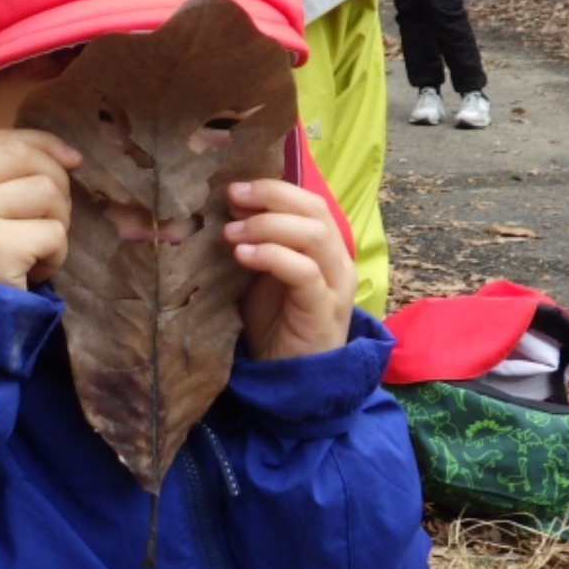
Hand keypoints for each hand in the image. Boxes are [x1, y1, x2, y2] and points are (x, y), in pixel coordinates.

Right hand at [0, 129, 78, 288]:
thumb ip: (5, 183)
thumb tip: (69, 157)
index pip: (3, 140)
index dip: (44, 144)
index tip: (72, 160)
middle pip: (28, 159)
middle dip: (57, 187)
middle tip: (50, 222)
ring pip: (47, 193)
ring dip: (57, 226)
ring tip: (36, 253)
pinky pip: (54, 234)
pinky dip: (55, 256)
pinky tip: (33, 273)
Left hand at [226, 178, 354, 360]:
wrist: (290, 379)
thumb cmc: (275, 324)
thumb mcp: (260, 273)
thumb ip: (255, 241)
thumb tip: (230, 206)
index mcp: (324, 248)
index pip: (309, 201)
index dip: (273, 189)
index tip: (234, 189)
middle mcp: (338, 261)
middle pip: (315, 210)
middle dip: (271, 198)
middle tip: (232, 200)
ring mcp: (335, 285)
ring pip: (313, 236)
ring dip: (268, 226)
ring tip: (232, 234)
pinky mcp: (324, 310)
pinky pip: (304, 272)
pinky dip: (272, 256)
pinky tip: (243, 256)